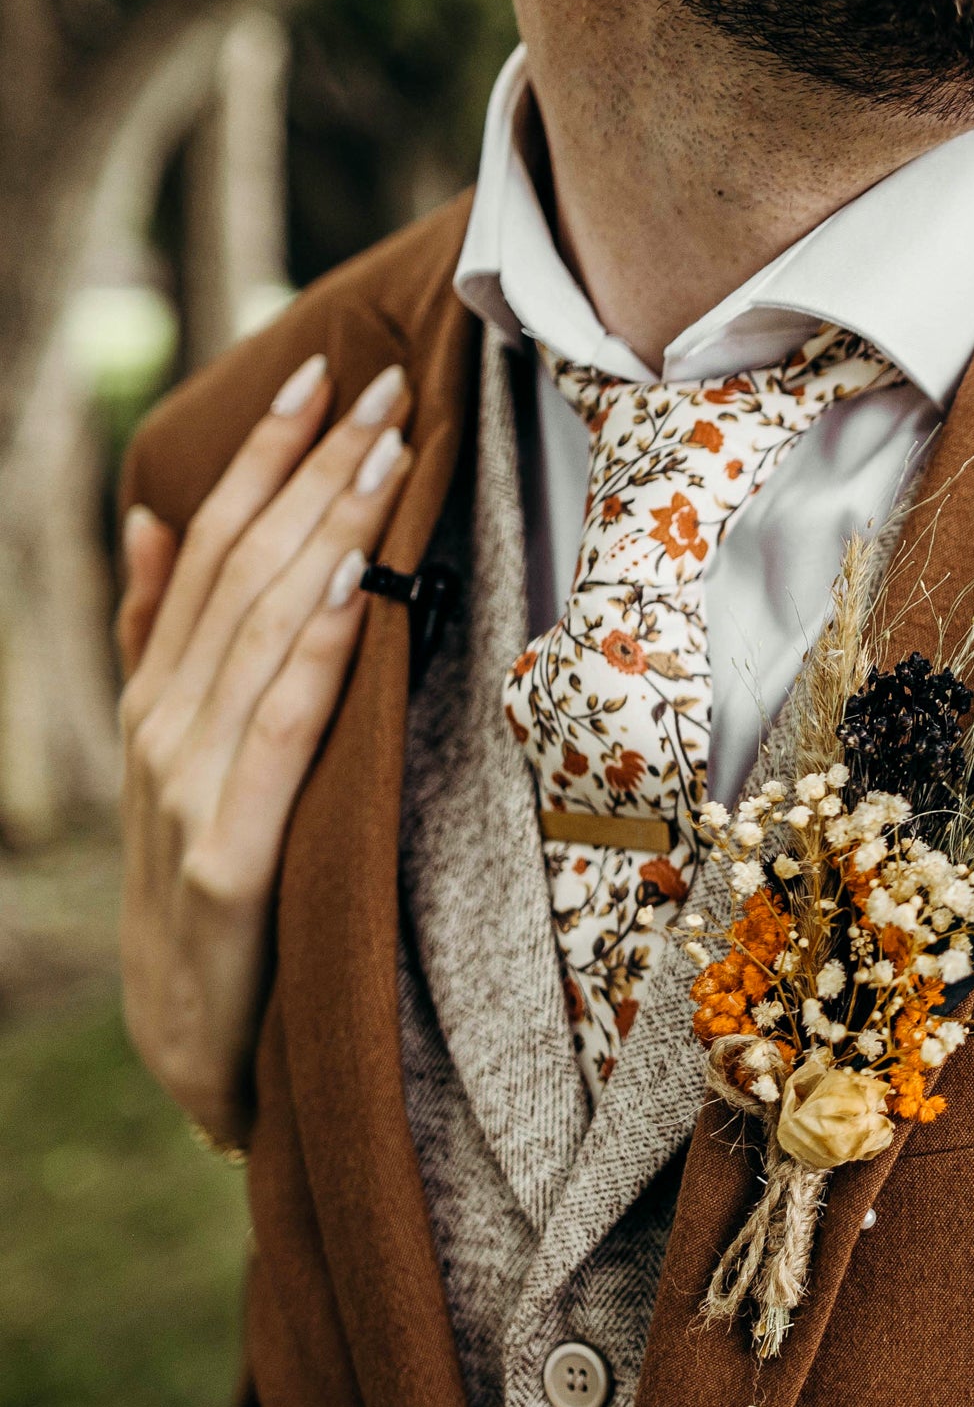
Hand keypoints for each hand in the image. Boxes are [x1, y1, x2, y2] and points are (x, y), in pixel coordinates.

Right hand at [117, 355, 412, 1148]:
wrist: (187, 1034)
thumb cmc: (203, 880)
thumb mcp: (175, 752)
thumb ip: (160, 637)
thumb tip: (156, 522)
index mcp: (159, 691)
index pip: (214, 546)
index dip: (264, 456)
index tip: (319, 372)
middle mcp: (165, 721)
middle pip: (246, 568)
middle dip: (314, 468)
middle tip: (383, 382)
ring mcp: (189, 783)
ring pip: (263, 627)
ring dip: (325, 530)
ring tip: (383, 447)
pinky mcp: (229, 852)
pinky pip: (279, 727)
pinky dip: (312, 646)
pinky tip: (353, 582)